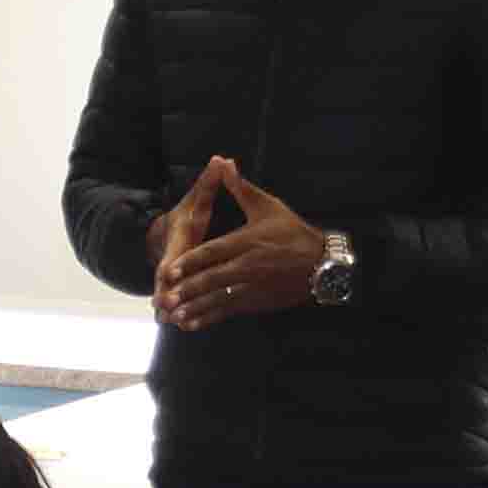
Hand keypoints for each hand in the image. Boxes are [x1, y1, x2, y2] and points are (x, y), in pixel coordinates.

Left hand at [159, 162, 328, 329]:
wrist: (321, 262)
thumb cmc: (293, 232)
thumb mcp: (268, 206)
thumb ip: (241, 188)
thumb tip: (224, 163)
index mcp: (246, 242)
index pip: (213, 252)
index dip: (190, 262)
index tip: (170, 270)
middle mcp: (247, 266)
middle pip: (212, 279)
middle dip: (187, 290)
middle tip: (165, 298)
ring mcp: (252, 286)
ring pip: (218, 299)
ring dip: (194, 308)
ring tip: (172, 315)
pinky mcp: (256, 301)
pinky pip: (228, 311)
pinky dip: (209, 318)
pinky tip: (191, 324)